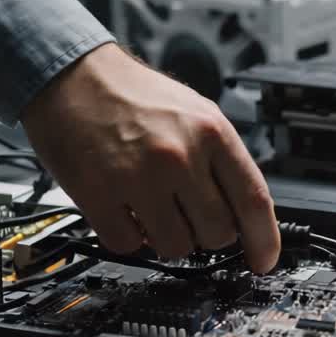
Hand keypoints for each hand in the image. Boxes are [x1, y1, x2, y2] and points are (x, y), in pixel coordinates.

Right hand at [21, 43, 279, 271]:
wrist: (71, 75)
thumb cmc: (133, 94)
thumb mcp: (195, 112)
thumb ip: (221, 160)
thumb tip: (243, 214)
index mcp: (211, 131)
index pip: (253, 200)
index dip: (264, 239)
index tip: (263, 261)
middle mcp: (179, 155)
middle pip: (218, 233)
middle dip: (207, 233)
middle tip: (189, 214)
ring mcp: (138, 177)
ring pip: (176, 247)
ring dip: (167, 238)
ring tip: (152, 206)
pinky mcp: (98, 195)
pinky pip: (129, 245)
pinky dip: (128, 236)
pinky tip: (123, 208)